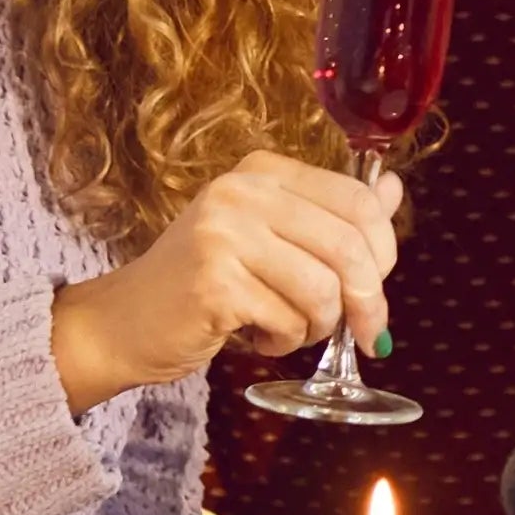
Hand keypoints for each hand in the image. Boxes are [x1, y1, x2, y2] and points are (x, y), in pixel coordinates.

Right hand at [50, 151, 399, 406]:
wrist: (123, 322)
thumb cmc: (205, 284)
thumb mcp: (271, 238)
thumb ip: (331, 214)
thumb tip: (391, 188)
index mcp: (264, 172)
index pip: (358, 201)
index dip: (384, 252)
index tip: (377, 288)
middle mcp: (243, 191)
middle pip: (349, 247)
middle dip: (367, 301)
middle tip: (367, 335)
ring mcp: (224, 233)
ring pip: (323, 290)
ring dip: (317, 327)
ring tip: (288, 330)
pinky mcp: (214, 281)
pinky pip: (287, 320)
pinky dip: (283, 342)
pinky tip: (256, 338)